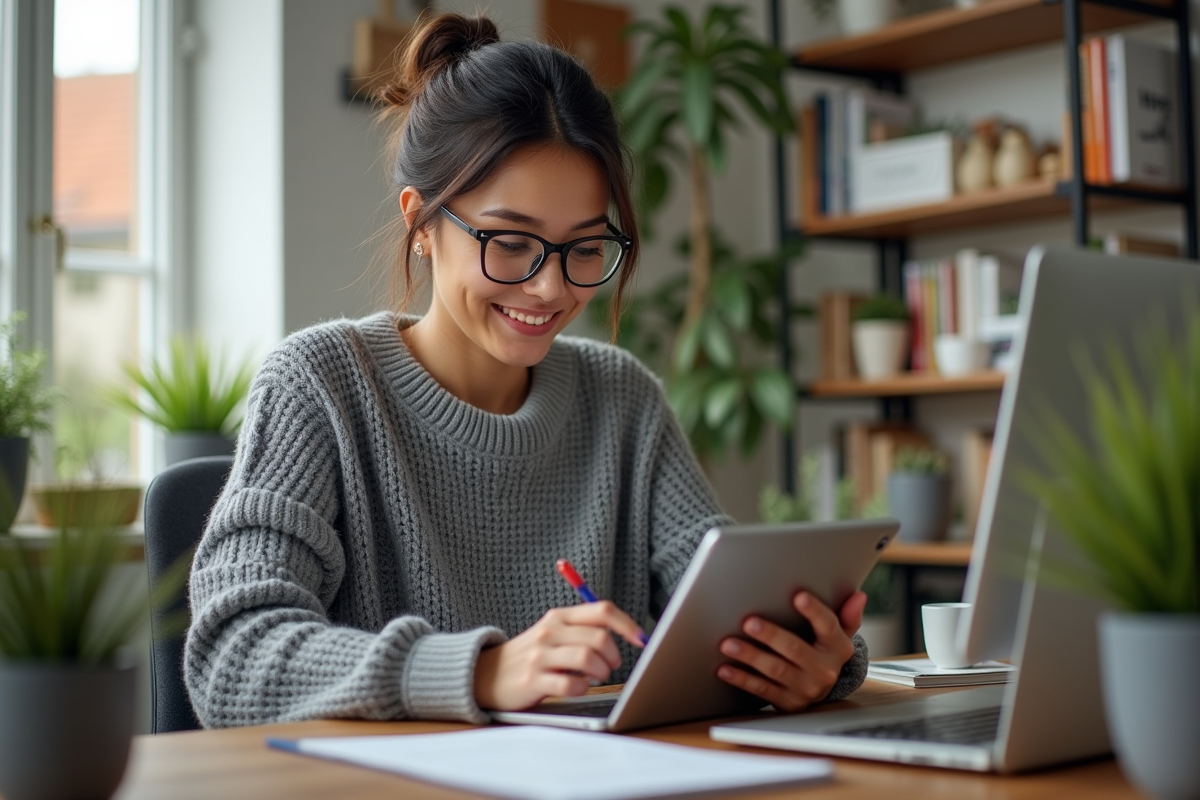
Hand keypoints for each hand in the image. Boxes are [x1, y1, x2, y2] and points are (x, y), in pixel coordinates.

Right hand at [474, 601, 645, 710]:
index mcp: (559, 616)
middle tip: (611, 666)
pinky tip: (577, 687)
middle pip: (599, 637)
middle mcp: (550, 631)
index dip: (627, 625)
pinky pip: (570, 684)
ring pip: (587, 658)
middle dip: (615, 656)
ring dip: (601, 672)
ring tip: (597, 677)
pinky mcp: (533, 680)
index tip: (641, 640)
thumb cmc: (532, 655)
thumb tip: (629, 634)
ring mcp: (540, 655)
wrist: (487, 674)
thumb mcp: (554, 633)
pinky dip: (581, 688)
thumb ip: (584, 628)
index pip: (602, 610)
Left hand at [715, 590, 865, 712]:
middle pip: (795, 649)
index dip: (814, 611)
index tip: (798, 596)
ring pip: (775, 670)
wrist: (822, 689)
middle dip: (771, 635)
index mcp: (838, 647)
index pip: (828, 626)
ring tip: (728, 643)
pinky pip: (762, 690)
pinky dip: (742, 679)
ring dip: (750, 656)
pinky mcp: (788, 703)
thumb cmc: (824, 650)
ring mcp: (806, 688)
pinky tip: (725, 669)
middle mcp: (824, 670)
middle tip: (749, 622)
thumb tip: (858, 596)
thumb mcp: (839, 634)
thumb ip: (847, 615)